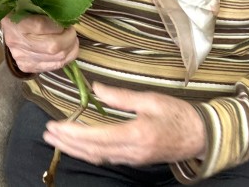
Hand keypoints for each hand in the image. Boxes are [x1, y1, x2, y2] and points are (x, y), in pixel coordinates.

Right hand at [0, 14, 78, 72]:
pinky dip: (65, 58)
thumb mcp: (28, 4)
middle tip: (71, 31)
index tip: (65, 21)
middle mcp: (17, 42)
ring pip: (56, 58)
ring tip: (71, 40)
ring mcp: (22, 57)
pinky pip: (53, 66)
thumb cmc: (21, 11)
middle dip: (69, 38)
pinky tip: (66, 50)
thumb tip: (65, 15)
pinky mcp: (26, 67)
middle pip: (52, 46)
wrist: (8, 28)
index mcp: (15, 22)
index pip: (41, 26)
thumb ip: (44, 9)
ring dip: (70, 49)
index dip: (58, 26)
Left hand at [43, 82, 205, 164]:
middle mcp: (131, 151)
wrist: (201, 136)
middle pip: (92, 151)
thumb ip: (121, 96)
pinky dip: (88, 151)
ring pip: (97, 156)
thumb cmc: (178, 114)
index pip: (97, 137)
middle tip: (47, 133)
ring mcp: (133, 158)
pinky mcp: (135, 159)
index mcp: (136, 134)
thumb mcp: (151, 99)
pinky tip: (79, 144)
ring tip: (57, 139)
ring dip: (75, 148)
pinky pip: (106, 157)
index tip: (56, 126)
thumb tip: (95, 88)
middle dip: (67, 143)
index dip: (73, 133)